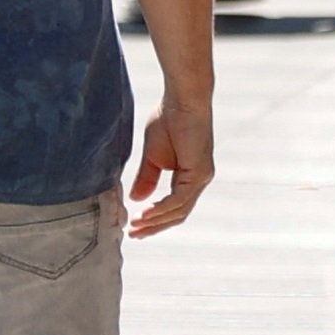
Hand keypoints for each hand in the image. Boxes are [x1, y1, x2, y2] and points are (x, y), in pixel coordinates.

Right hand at [127, 93, 213, 235]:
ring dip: (155, 221)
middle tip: (133, 235)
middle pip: (178, 214)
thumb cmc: (168, 118)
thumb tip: (136, 200)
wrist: (182, 99)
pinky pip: (178, 199)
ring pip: (179, 210)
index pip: (174, 206)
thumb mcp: (152, 155)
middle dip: (154, 226)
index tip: (134, 226)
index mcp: (189, 176)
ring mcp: (201, 177)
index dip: (155, 219)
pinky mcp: (199, 173)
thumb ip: (147, 178)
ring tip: (135, 226)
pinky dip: (160, 209)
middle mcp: (198, 180)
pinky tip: (144, 213)